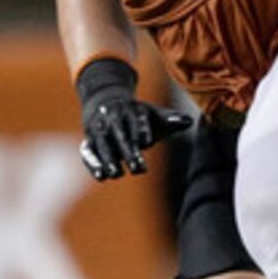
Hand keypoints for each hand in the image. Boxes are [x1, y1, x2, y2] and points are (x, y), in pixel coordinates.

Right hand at [75, 57, 188, 180]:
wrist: (104, 102)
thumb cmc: (136, 116)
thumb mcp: (152, 114)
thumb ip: (170, 119)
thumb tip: (188, 122)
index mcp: (132, 110)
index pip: (138, 122)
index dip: (141, 131)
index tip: (147, 142)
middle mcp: (113, 119)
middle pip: (121, 136)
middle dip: (128, 152)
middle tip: (138, 168)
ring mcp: (99, 130)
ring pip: (103, 145)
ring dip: (109, 159)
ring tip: (116, 174)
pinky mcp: (89, 141)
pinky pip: (88, 152)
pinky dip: (93, 164)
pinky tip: (101, 177)